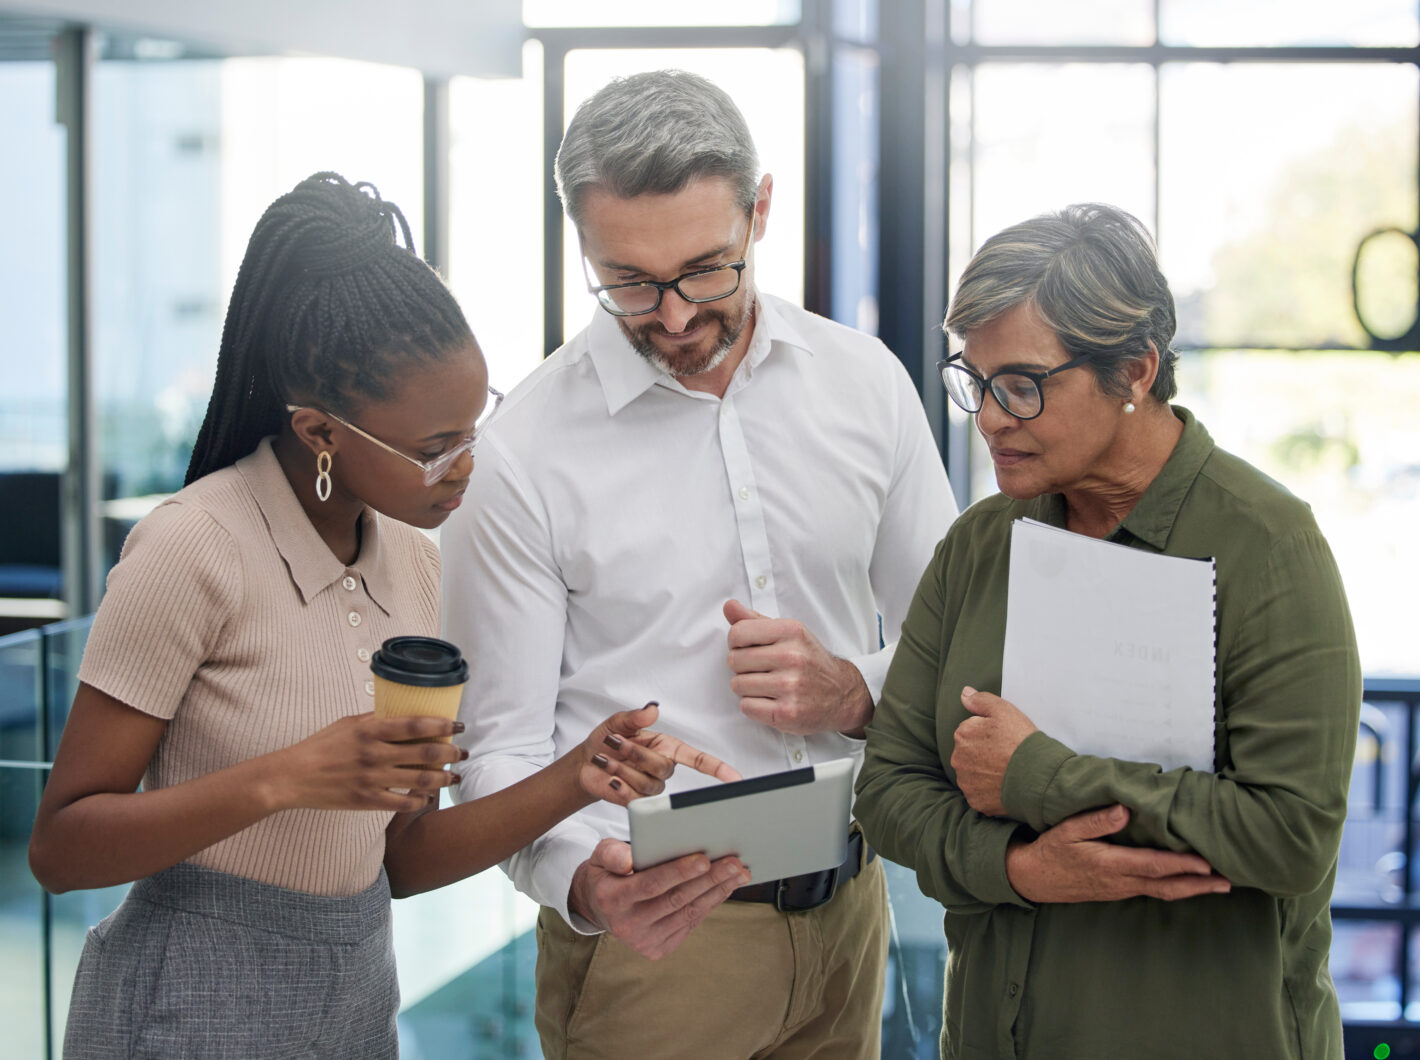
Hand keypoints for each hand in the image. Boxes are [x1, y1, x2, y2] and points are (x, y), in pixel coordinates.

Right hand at [269, 714, 462, 812]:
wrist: (292, 777)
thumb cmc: (320, 746)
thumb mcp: (347, 724)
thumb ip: (375, 720)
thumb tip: (402, 714)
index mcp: (370, 730)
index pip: (416, 725)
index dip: (442, 725)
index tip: (459, 725)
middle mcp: (374, 754)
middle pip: (424, 753)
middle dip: (450, 753)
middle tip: (463, 753)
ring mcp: (371, 779)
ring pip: (418, 780)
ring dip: (442, 778)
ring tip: (454, 776)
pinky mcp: (366, 800)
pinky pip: (401, 803)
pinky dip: (419, 801)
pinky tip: (428, 797)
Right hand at [568, 838, 750, 959]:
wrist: (599, 908)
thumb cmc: (607, 873)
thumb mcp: (601, 856)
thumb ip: (612, 854)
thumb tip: (628, 862)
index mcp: (612, 899)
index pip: (651, 885)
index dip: (678, 873)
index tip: (704, 859)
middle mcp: (628, 925)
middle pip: (676, 900)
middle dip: (709, 880)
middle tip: (734, 863)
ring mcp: (644, 941)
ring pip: (688, 913)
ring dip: (717, 892)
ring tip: (739, 873)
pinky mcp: (659, 949)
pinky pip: (691, 923)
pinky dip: (710, 903)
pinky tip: (725, 887)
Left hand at [577, 703, 741, 806]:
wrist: (586, 763)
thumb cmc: (606, 741)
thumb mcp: (618, 723)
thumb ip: (635, 717)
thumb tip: (653, 708)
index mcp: (667, 747)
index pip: (698, 759)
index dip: (718, 768)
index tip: (735, 778)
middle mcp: (663, 768)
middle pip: (662, 767)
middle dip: (634, 753)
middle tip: (613, 742)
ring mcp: (651, 787)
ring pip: (647, 784)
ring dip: (622, 768)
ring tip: (605, 759)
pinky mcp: (637, 802)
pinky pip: (634, 799)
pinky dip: (618, 786)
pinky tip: (609, 778)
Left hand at [723, 599, 871, 735]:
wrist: (842, 695)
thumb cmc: (809, 661)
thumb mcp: (789, 633)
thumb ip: (755, 620)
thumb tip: (729, 606)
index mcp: (791, 631)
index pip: (737, 633)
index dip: (736, 643)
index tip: (748, 648)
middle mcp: (792, 657)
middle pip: (734, 660)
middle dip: (742, 667)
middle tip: (761, 670)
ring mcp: (790, 686)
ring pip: (737, 685)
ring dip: (747, 688)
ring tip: (767, 685)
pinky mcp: (786, 712)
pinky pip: (746, 706)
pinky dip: (753, 706)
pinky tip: (770, 700)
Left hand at [951, 686, 1037, 816]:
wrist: (1038, 776)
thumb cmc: (1021, 741)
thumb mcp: (1004, 711)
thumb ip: (981, 700)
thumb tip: (964, 693)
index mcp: (962, 735)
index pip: (970, 731)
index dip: (988, 734)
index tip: (1003, 738)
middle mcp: (958, 760)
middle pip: (968, 753)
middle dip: (982, 753)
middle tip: (1005, 755)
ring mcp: (966, 782)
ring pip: (972, 774)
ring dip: (984, 772)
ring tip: (1006, 771)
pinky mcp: (975, 801)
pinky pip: (979, 793)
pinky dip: (988, 790)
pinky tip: (1004, 785)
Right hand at [1005, 805, 1230, 902]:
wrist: (1033, 879)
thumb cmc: (1051, 850)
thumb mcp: (1067, 829)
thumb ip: (1096, 820)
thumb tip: (1125, 810)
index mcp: (1110, 864)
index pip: (1154, 865)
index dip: (1182, 865)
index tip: (1206, 863)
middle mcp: (1120, 881)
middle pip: (1167, 886)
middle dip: (1199, 885)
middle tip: (1228, 882)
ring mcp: (1120, 890)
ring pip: (1163, 892)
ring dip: (1192, 889)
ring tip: (1218, 885)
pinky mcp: (1118, 891)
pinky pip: (1153, 891)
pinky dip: (1175, 888)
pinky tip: (1186, 884)